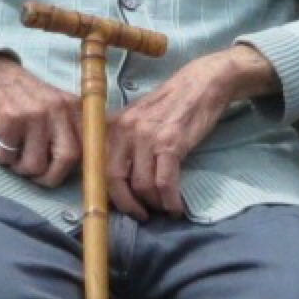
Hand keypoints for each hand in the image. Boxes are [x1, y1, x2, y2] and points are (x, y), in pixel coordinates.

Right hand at [0, 53, 80, 187]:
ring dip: (21, 168)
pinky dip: (1, 157)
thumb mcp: (56, 105)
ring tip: (14, 158)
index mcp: (74, 106)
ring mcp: (34, 113)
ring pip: (35, 163)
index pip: (89, 146)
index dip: (77, 167)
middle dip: (50, 177)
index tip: (61, 173)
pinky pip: (8, 155)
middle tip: (36, 176)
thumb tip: (86, 165)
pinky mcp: (10, 118)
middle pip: (67, 158)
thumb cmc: (25, 98)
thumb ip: (72, 129)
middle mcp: (58, 108)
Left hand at [102, 47, 274, 216]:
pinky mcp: (170, 144)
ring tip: (163, 208)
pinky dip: (170, 200)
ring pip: (141, 185)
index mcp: (113, 125)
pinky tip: (176, 207)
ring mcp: (146, 137)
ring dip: (153, 204)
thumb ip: (123, 141)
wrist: (201, 84)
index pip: (98, 165)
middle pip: (115, 180)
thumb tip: (115, 176)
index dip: (106, 192)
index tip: (119, 205)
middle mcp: (125, 130)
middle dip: (128, 204)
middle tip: (141, 215)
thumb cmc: (170, 104)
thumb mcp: (137, 117)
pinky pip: (165, 183)